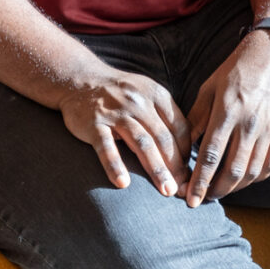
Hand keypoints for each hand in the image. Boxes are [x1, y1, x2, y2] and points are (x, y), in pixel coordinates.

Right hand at [57, 69, 190, 195]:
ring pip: (142, 143)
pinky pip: (106, 147)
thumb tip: (185, 148)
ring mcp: (116, 113)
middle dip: (176, 166)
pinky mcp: (94, 124)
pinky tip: (123, 183)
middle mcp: (139, 103)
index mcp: (157, 95)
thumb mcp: (147, 94)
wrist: (80, 79)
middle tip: (184, 189)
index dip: (187, 152)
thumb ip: (165, 115)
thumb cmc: (120, 93)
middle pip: (163, 138)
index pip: (180, 127)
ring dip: (156, 169)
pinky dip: (115, 165)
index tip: (190, 172)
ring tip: (166, 189)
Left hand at [183, 34, 269, 205]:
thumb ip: (196, 119)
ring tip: (221, 191)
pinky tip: (244, 180)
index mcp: (228, 111)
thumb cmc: (236, 70)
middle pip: (233, 171)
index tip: (190, 199)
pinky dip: (256, 178)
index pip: (211, 155)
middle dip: (216, 191)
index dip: (199, 181)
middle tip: (203, 199)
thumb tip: (183, 149)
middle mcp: (250, 123)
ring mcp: (269, 128)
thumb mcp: (208, 89)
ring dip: (235, 188)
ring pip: (252, 172)